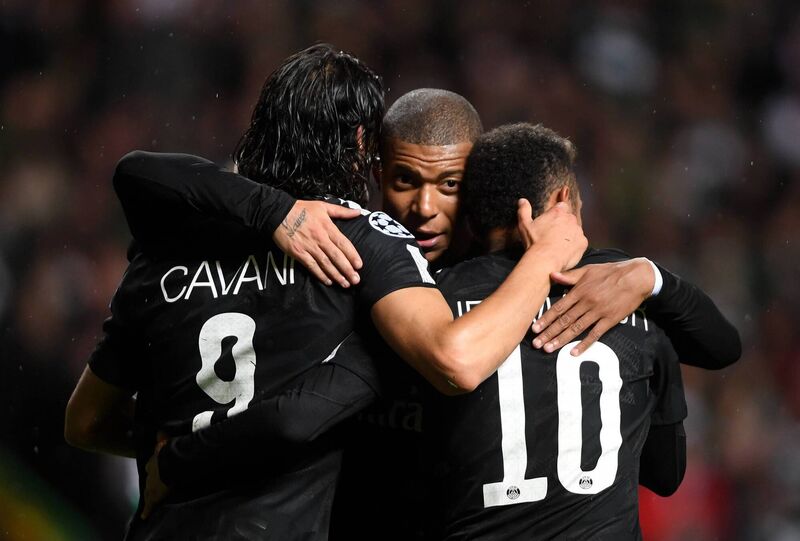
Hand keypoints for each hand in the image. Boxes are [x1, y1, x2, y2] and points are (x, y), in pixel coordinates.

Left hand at [141, 436, 169, 519]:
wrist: (168, 463)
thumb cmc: (169, 452)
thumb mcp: (165, 442)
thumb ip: (162, 436)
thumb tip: (159, 429)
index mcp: (154, 460)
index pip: (151, 465)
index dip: (154, 467)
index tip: (156, 469)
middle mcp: (150, 473)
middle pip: (148, 478)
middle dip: (151, 480)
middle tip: (155, 483)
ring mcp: (150, 485)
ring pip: (148, 491)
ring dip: (148, 494)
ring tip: (150, 498)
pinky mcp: (154, 496)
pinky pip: (150, 504)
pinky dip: (147, 510)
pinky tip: (145, 516)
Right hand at [272, 200, 362, 286]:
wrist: (277, 213)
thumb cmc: (301, 209)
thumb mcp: (323, 206)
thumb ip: (341, 211)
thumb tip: (358, 212)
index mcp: (327, 227)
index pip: (343, 243)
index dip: (352, 255)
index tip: (359, 265)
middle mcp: (319, 238)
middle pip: (336, 256)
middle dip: (347, 269)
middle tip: (356, 280)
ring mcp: (308, 246)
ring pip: (325, 263)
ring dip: (336, 275)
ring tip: (345, 284)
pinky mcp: (298, 253)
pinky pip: (311, 266)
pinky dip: (320, 274)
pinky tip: (328, 281)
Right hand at [517, 199, 586, 271]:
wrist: (545, 259)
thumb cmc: (535, 242)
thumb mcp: (525, 225)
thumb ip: (524, 210)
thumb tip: (522, 201)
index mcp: (557, 212)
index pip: (562, 206)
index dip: (557, 214)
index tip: (552, 221)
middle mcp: (570, 219)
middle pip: (569, 219)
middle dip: (563, 225)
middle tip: (553, 235)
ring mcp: (578, 231)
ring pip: (575, 230)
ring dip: (569, 235)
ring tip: (558, 245)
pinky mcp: (583, 242)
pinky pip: (580, 242)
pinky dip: (574, 246)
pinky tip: (564, 251)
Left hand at [531, 258, 654, 354]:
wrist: (637, 277)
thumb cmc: (611, 272)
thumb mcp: (589, 270)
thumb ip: (570, 276)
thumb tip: (552, 275)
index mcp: (580, 290)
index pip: (558, 307)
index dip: (545, 319)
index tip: (534, 328)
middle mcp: (587, 302)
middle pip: (564, 320)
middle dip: (548, 333)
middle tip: (536, 344)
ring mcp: (598, 312)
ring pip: (576, 329)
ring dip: (561, 340)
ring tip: (548, 349)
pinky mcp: (610, 320)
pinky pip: (595, 334)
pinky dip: (584, 344)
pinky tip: (573, 353)